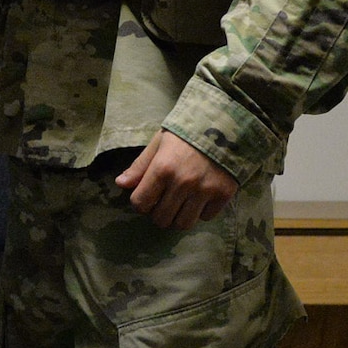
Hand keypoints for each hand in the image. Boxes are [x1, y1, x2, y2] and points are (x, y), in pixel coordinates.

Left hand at [114, 131, 238, 230]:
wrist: (226, 123)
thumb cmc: (187, 132)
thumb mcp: (159, 142)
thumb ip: (140, 165)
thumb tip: (120, 184)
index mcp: (162, 168)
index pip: (141, 203)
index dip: (141, 202)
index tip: (147, 195)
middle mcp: (183, 183)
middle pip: (161, 218)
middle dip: (158, 212)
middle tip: (164, 200)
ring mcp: (204, 190)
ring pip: (183, 224)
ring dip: (178, 216)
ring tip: (180, 203)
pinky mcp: (223, 194)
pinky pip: (206, 217)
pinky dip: (201, 211)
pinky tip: (200, 197)